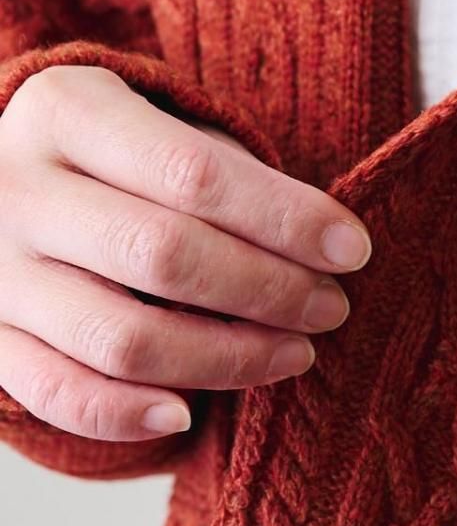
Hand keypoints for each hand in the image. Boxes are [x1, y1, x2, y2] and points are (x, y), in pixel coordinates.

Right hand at [0, 64, 372, 441]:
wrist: (3, 186)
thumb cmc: (118, 160)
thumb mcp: (162, 128)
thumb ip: (228, 172)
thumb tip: (326, 245)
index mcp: (66, 110)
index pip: (194, 171)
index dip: (284, 218)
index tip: (353, 249)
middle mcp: (14, 185)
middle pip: (164, 255)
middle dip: (269, 290)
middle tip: (331, 308)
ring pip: (121, 337)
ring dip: (226, 357)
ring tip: (294, 353)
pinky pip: (56, 393)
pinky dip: (125, 415)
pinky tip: (187, 413)